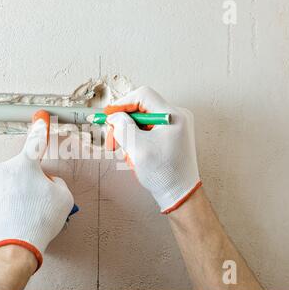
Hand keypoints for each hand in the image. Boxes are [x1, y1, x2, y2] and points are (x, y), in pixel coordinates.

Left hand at [0, 111, 74, 269]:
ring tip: (21, 216)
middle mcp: (3, 170)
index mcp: (25, 165)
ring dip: (13, 196)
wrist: (11, 247)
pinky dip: (0, 207)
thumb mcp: (64, 199)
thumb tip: (50, 183)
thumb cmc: (37, 221)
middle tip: (35, 203)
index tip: (40, 119)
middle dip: (27, 183)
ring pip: (4, 186)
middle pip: (19, 172)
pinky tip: (8, 220)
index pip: (36, 142)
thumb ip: (58, 183)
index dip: (40, 130)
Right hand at [105, 86, 201, 213]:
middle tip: (112, 141)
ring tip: (127, 155)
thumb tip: (114, 116)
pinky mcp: (170, 136)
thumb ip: (123, 127)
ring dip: (128, 136)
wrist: (180, 194)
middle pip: (141, 109)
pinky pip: (147, 131)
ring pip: (141, 122)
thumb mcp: (138, 149)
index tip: (108, 115)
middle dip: (123, 124)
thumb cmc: (164, 174)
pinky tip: (136, 157)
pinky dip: (136, 142)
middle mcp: (176, 117)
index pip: (143, 95)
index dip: (122, 103)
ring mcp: (174, 127)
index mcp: (173, 116)